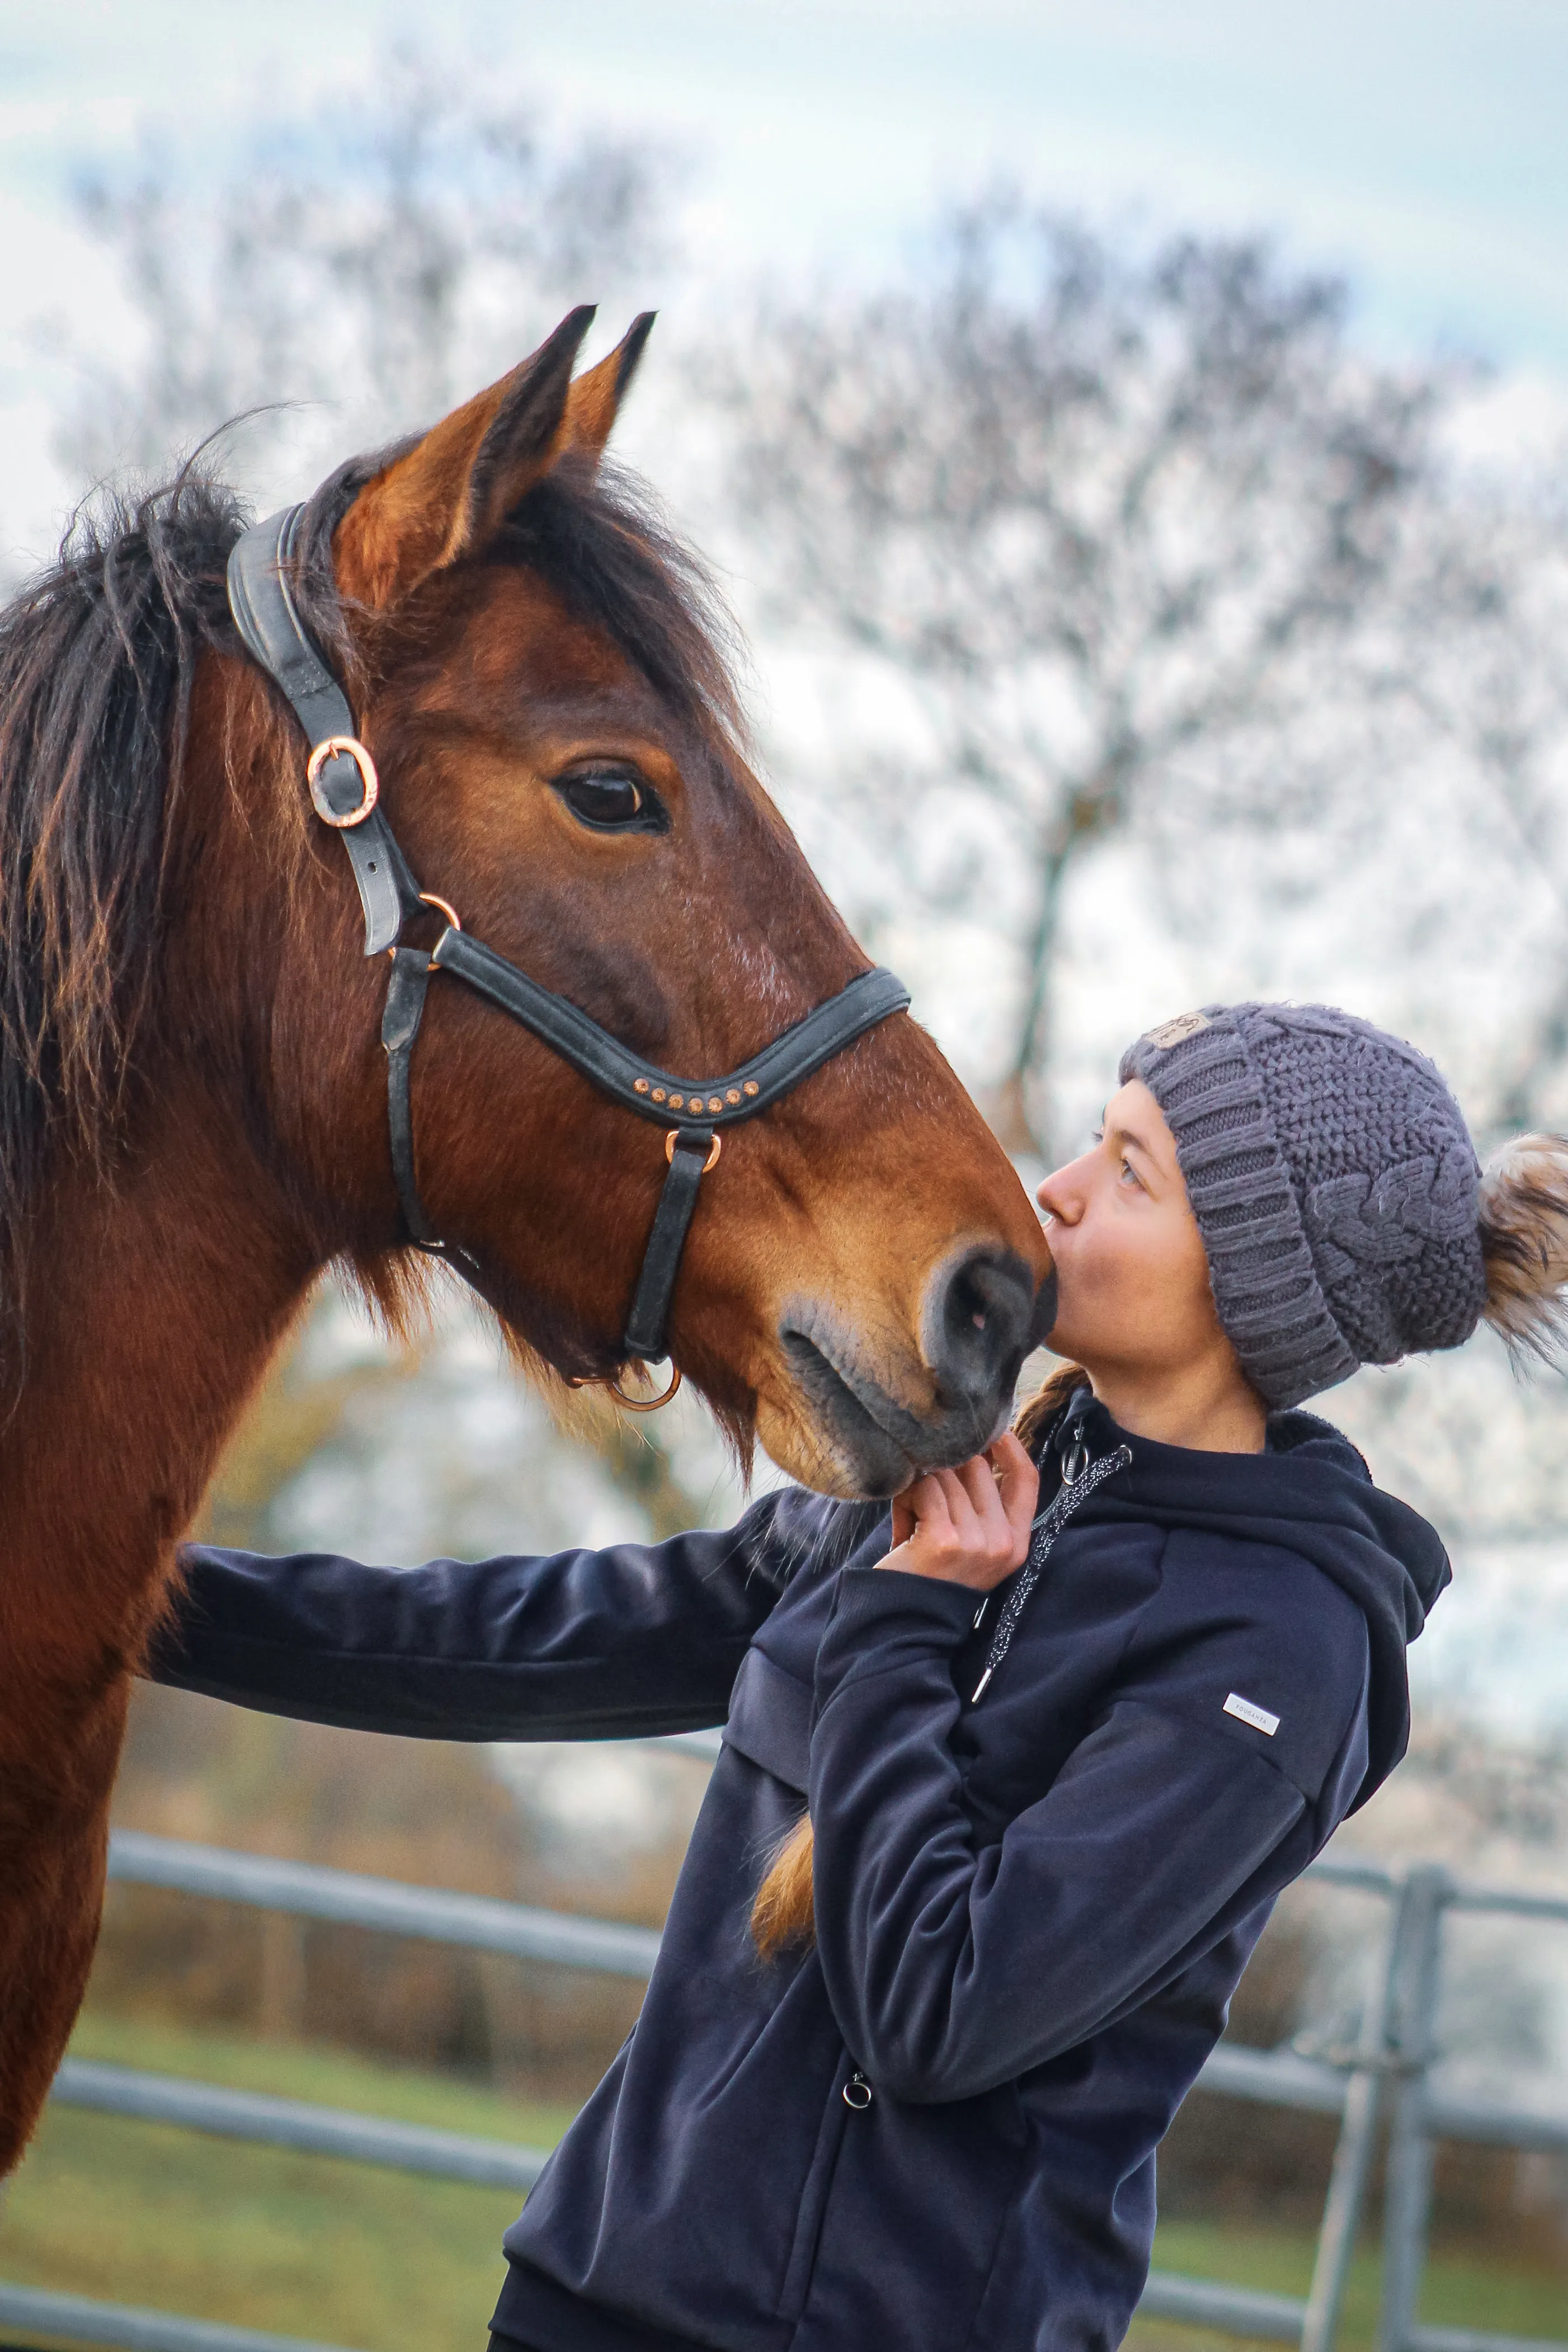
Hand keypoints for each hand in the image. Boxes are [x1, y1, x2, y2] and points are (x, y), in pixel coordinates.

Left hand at [877, 1432, 1038, 1590]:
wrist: (903, 1622)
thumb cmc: (930, 1574)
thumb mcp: (968, 1542)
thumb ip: (977, 1500)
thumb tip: (971, 1444)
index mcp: (1016, 1542)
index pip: (1027, 1480)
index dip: (1011, 1447)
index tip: (992, 1428)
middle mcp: (1003, 1542)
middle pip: (977, 1468)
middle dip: (943, 1470)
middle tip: (923, 1498)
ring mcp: (976, 1541)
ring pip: (945, 1475)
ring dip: (920, 1487)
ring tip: (912, 1519)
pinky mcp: (945, 1539)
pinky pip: (924, 1489)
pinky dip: (907, 1499)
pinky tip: (905, 1527)